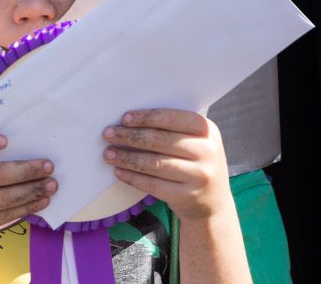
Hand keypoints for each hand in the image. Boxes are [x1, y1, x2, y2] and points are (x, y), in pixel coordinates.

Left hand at [102, 108, 231, 220]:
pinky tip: (119, 172)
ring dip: (127, 157)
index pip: (173, 118)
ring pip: (155, 163)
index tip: (124, 118)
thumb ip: (170, 130)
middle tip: (108, 134)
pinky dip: (133, 177)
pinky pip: (153, 185)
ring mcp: (200, 176)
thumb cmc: (193, 163)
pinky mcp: (187, 196)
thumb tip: (127, 121)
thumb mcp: (193, 142)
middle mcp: (207, 151)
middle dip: (130, 136)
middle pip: (160, 140)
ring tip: (108, 154)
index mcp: (207, 130)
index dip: (147, 118)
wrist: (213, 203)